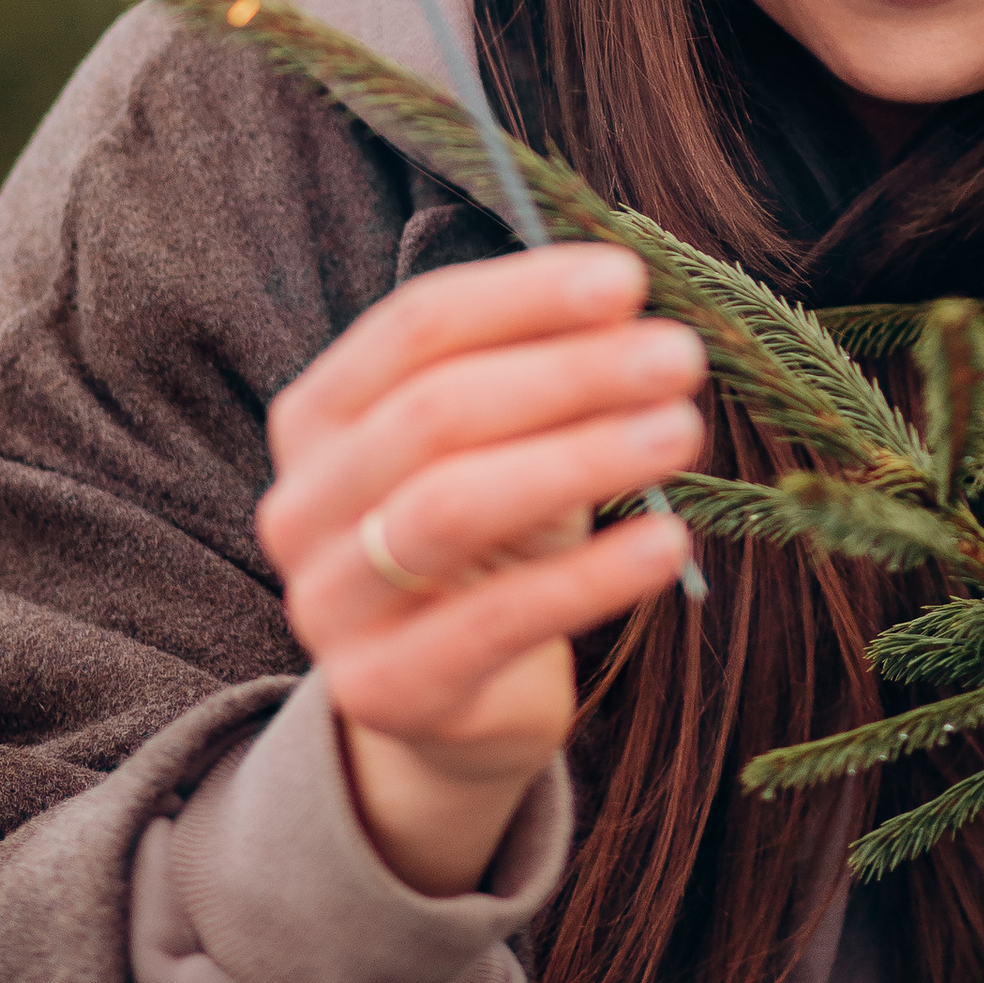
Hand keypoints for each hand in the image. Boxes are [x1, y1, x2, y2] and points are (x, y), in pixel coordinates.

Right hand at [256, 244, 705, 890]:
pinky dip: (590, 576)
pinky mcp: (383, 690)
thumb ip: (544, 369)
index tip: (628, 280)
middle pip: (433, 411)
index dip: (523, 295)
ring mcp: (328, 604)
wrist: (456, 701)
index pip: (414, 328)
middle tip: (679, 357)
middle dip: (568, 373)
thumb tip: (624, 298)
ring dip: (580, 458)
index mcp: (318, 417)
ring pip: (451, 507)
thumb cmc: (492, 539)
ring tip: (682, 432)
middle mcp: (301, 504)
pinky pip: (494, 621)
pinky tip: (669, 543)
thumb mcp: (509, 443)